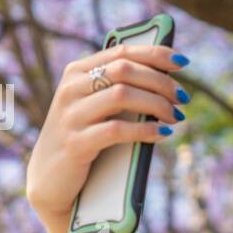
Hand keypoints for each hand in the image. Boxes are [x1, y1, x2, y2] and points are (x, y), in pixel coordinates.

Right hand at [25, 44, 187, 221]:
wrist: (50, 180)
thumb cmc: (83, 139)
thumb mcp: (96, 109)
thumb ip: (119, 89)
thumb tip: (166, 80)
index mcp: (77, 73)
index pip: (121, 52)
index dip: (155, 54)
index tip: (182, 63)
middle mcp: (71, 88)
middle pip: (125, 70)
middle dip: (161, 82)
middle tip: (182, 98)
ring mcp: (71, 115)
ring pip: (122, 95)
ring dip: (157, 104)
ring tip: (175, 116)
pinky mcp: (75, 143)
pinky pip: (117, 130)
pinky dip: (145, 130)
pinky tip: (162, 133)